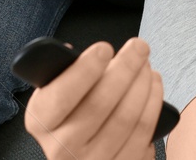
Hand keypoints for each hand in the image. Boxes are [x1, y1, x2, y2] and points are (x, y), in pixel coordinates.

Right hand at [25, 37, 162, 159]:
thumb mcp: (57, 94)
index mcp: (42, 122)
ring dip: (143, 84)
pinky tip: (153, 85)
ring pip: (126, 118)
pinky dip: (153, 103)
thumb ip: (67, 74)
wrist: (84, 153)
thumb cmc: (73, 112)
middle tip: (139, 46)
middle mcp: (62, 148)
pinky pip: (144, 133)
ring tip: (146, 64)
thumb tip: (87, 54)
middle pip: (100, 104)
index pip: (61, 97)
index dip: (84, 70)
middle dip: (125, 69)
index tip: (104, 49)